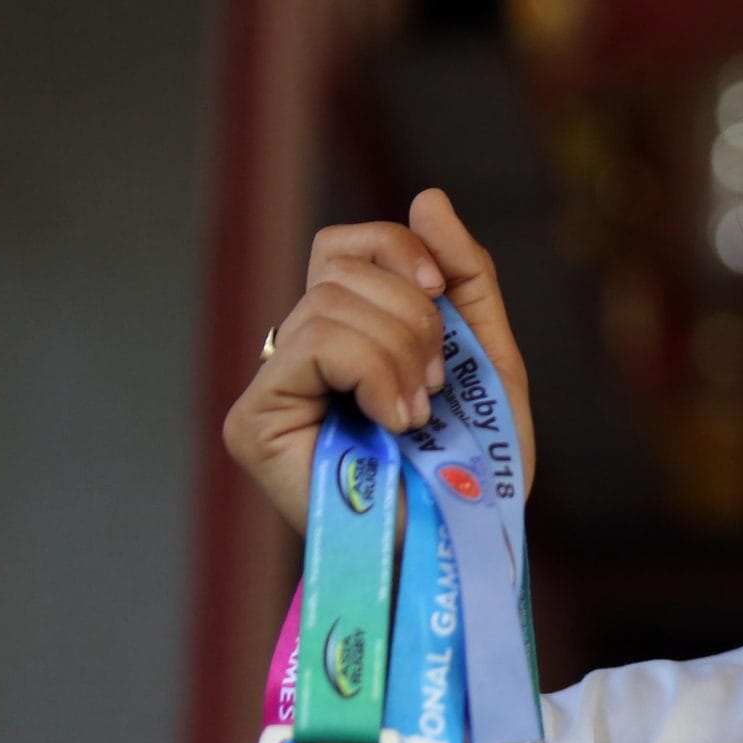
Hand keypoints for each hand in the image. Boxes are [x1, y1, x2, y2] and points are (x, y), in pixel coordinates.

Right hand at [224, 189, 533, 533]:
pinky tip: (395, 420)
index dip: (395, 250)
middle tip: (436, 385)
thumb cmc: (476, 470)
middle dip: (413, 316)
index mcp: (345, 338)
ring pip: (329, 305)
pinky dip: (372, 371)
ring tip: (419, 414)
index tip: (441, 295)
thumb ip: (464, 278)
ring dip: (400, 353)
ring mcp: (269, 390)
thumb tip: (425, 197)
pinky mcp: (254, 422)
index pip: (343, 246)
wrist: (468, 545)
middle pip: (339, 268)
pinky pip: (313, 343)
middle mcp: (296, 358)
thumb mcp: (488, 357)